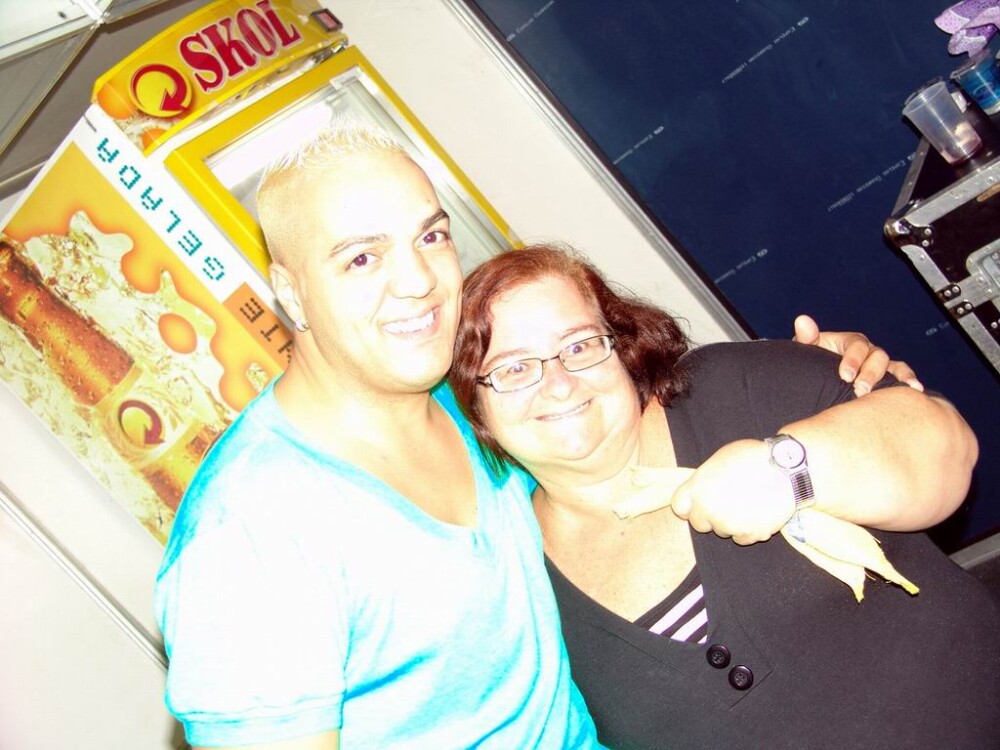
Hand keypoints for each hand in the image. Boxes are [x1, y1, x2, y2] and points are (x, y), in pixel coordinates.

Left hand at [669, 440, 795, 545]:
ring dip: (730, 522)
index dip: (689, 505)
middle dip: (709, 516)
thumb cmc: (754, 458)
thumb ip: (705, 478)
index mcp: (699, 487)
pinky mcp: (749, 535)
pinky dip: (747, 529)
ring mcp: (728, 524)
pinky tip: (758, 512)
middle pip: (698, 523)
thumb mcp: (721, 459)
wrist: (787, 470)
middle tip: (726, 503)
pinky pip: (741, 538)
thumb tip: (702, 490)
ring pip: (721, 531)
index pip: (679, 506)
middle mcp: (709, 509)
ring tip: (748, 503)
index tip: (697, 503)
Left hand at [792, 314, 922, 396]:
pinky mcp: (886, 380)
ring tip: (902, 390)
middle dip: (871, 373)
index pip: (856, 346)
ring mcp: (878, 365)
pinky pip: (901, 378)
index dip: (852, 359)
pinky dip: (909, 383)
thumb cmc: (810, 364)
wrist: (816, 381)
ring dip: (897, 378)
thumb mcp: (806, 352)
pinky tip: (917, 391)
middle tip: (860, 390)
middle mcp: (867, 351)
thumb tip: (802, 320)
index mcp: (849, 342)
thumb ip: (806, 338)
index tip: (844, 375)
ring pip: (894, 367)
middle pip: (877, 356)